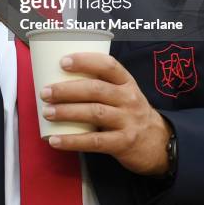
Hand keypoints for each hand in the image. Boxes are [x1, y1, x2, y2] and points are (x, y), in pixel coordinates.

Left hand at [40, 52, 171, 175]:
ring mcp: (127, 121)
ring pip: (94, 113)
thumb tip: (58, 77)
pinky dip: (72, 141)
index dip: (85, 61)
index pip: (108, 65)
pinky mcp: (123, 143)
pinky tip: (55, 140)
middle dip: (67, 90)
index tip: (62, 61)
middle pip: (96, 89)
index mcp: (126, 81)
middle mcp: (128, 98)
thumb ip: (100, 84)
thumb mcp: (123, 92)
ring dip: (67, 112)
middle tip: (45, 92)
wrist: (158, 143)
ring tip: (47, 112)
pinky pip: (94, 141)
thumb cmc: (129, 111)